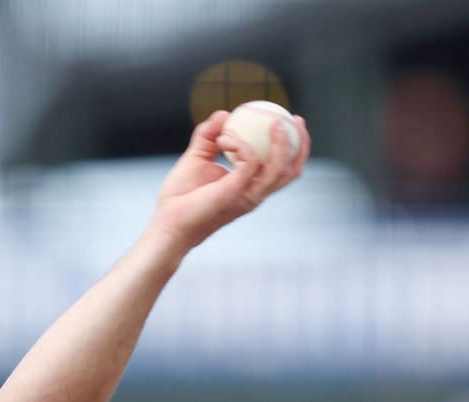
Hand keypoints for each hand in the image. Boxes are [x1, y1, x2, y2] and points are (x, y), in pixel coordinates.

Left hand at [148, 109, 309, 254]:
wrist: (167, 221)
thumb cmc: (180, 196)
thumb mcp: (196, 157)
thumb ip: (209, 135)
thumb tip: (223, 114)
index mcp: (250, 186)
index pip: (283, 169)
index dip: (293, 146)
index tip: (288, 121)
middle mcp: (254, 193)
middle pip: (292, 171)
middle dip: (301, 144)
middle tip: (294, 119)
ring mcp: (247, 195)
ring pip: (280, 169)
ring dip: (282, 143)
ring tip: (275, 122)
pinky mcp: (234, 193)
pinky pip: (250, 162)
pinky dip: (241, 144)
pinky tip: (224, 138)